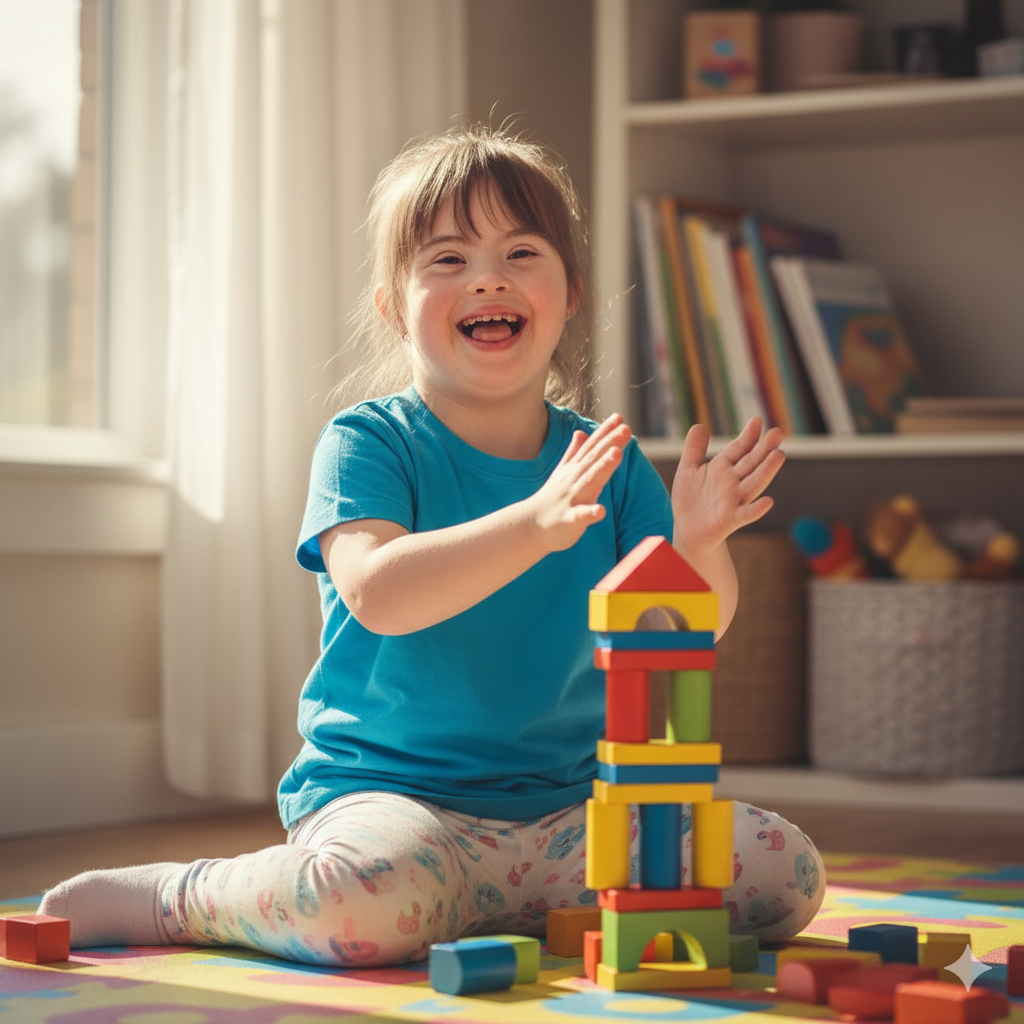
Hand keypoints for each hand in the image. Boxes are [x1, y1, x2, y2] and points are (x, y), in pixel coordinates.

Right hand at [529, 414, 631, 551]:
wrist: (530, 526)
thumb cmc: (551, 499)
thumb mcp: (562, 473)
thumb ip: (573, 453)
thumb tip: (581, 433)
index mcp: (574, 470)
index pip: (591, 447)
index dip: (605, 432)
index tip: (619, 417)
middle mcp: (573, 481)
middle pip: (593, 459)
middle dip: (609, 443)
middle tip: (626, 429)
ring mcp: (571, 499)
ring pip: (589, 482)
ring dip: (603, 467)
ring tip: (617, 453)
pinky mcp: (569, 520)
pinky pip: (580, 516)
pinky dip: (590, 513)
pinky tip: (601, 511)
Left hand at [671, 417, 784, 555]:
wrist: (687, 530)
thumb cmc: (690, 499)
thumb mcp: (688, 470)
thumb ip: (694, 449)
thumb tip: (699, 425)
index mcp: (723, 468)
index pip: (739, 448)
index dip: (748, 436)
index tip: (757, 420)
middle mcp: (732, 482)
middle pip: (751, 463)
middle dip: (763, 449)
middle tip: (777, 433)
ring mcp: (734, 500)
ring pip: (753, 484)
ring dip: (766, 471)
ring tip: (779, 455)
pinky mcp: (730, 520)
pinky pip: (746, 515)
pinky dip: (757, 509)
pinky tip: (769, 502)